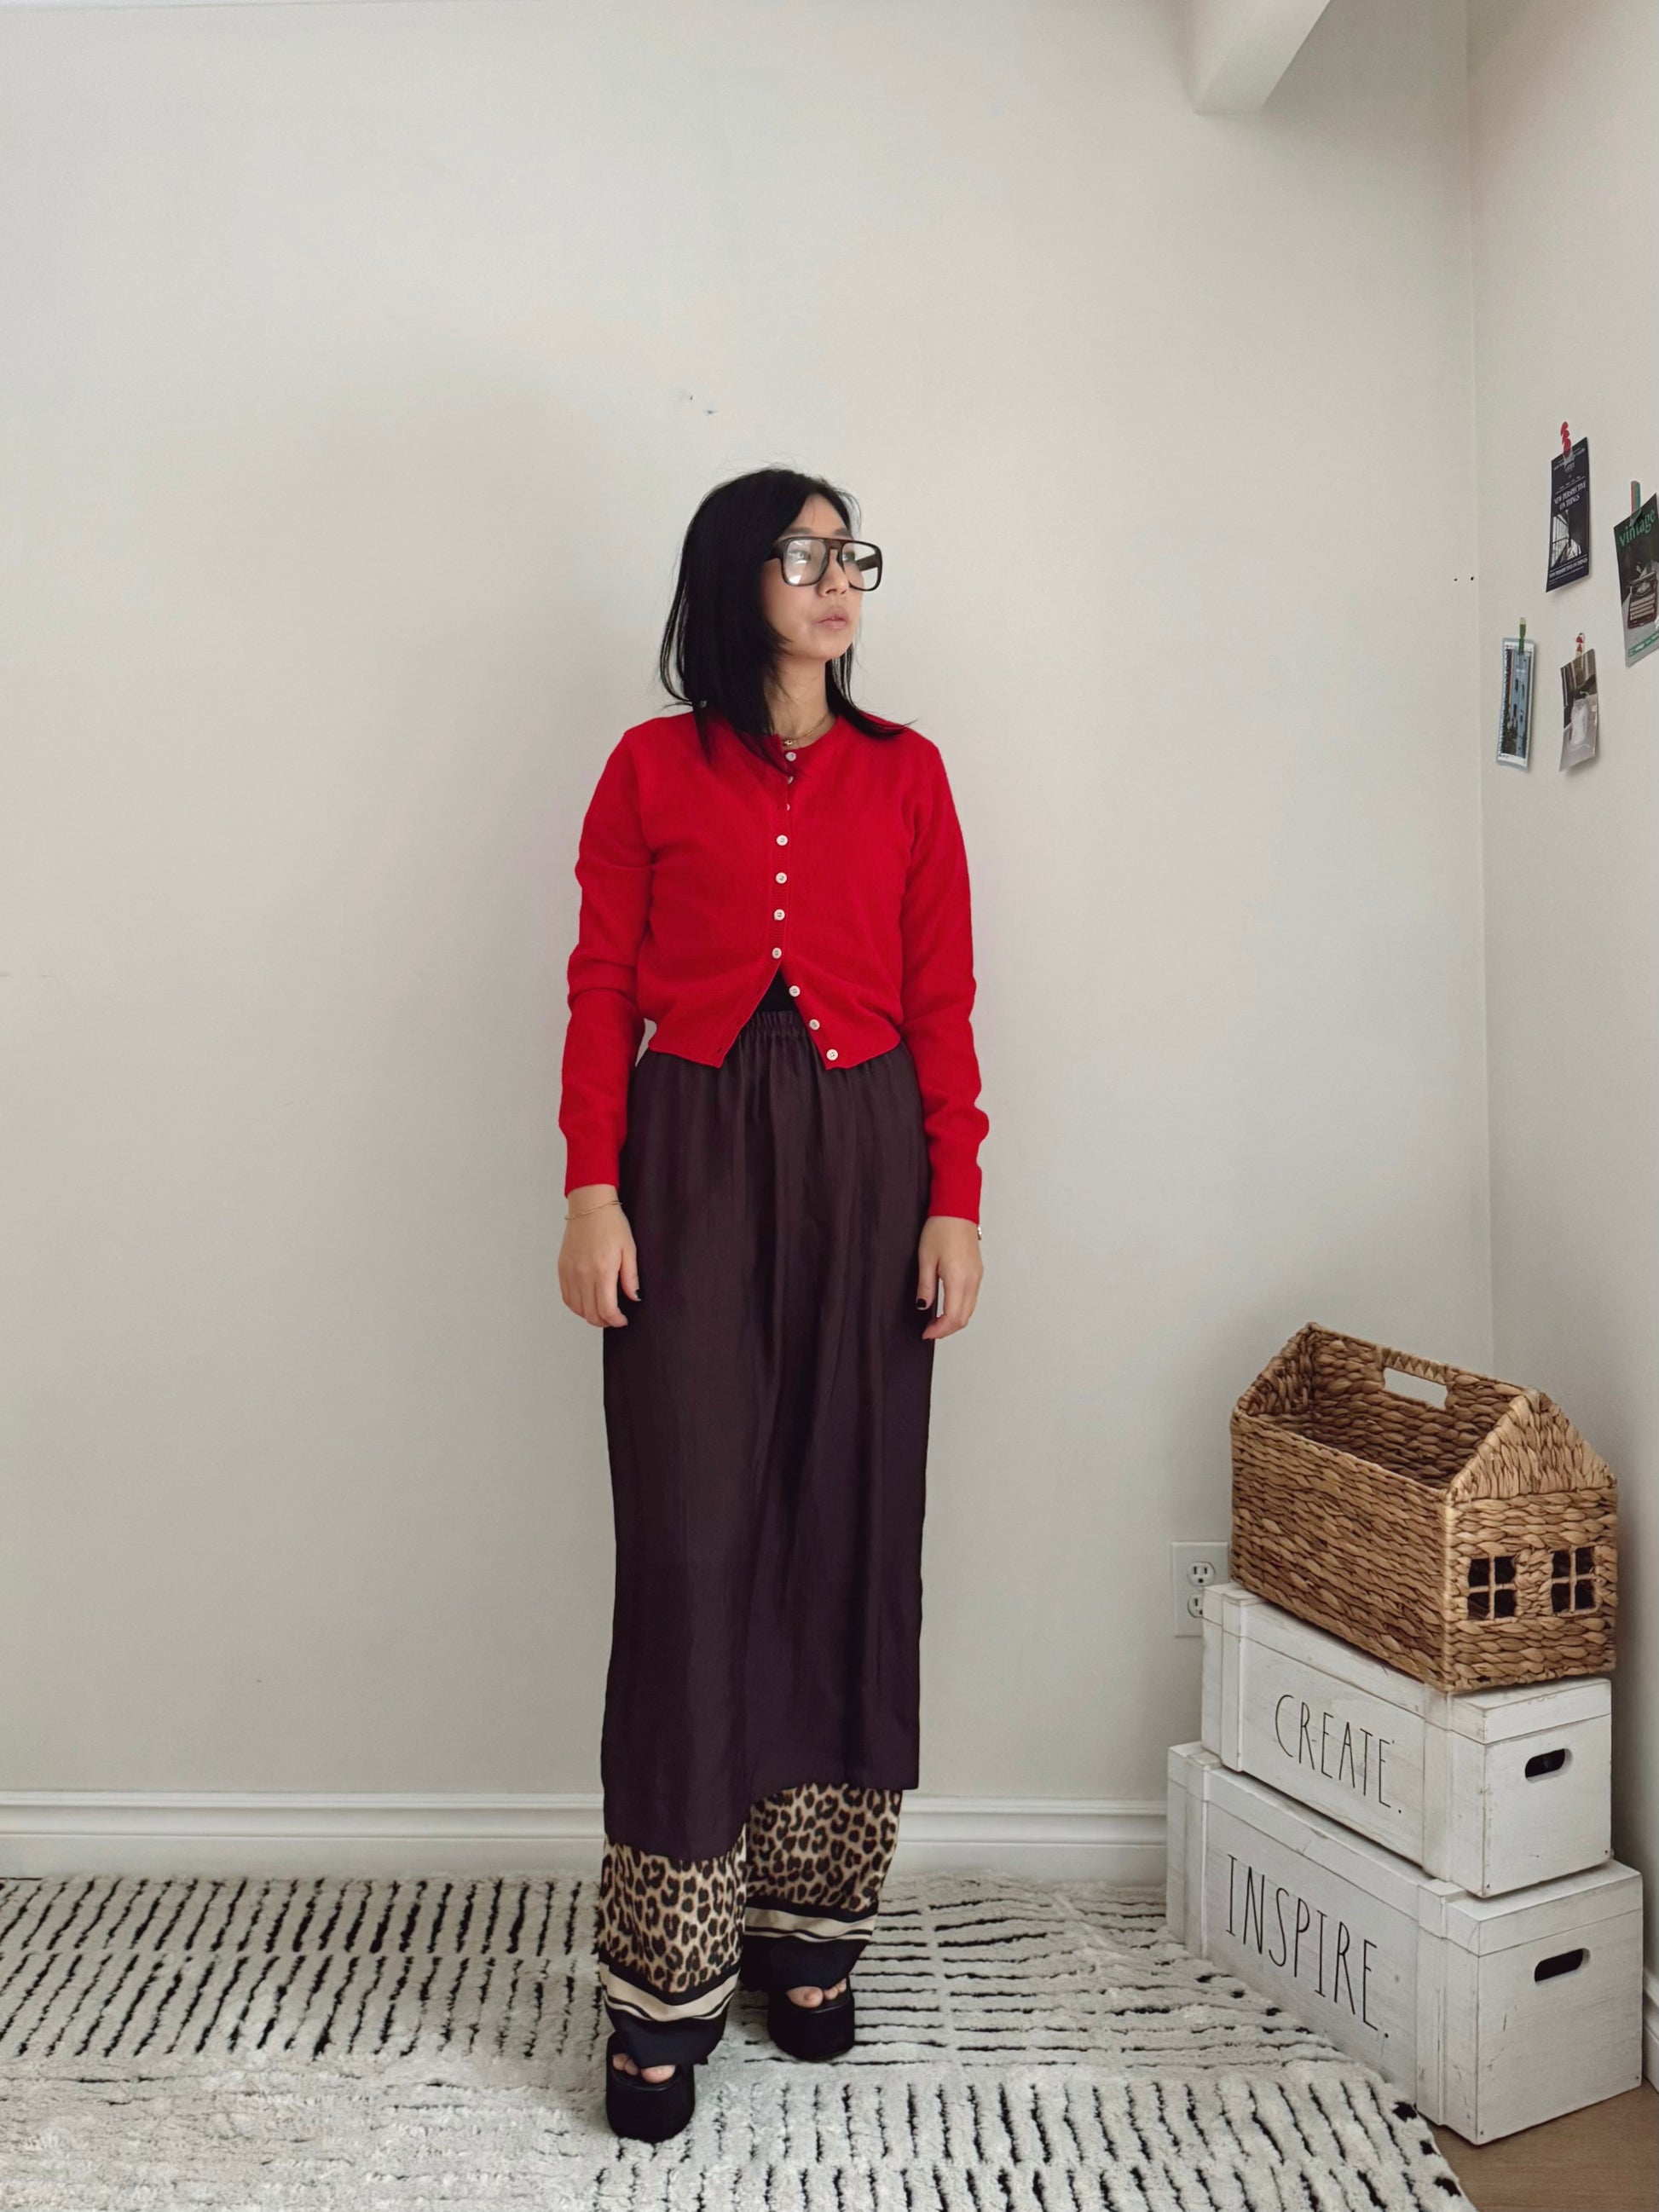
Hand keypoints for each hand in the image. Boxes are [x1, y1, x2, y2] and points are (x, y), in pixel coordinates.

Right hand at [559, 1185, 640, 1327]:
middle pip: (590, 1313)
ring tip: (602, 1311)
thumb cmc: (611, 1224)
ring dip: (590, 1315)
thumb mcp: (629, 1249)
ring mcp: (570, 1272)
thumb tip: (634, 1297)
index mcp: (602, 1271)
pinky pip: (566, 1296)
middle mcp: (583, 1275)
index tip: (622, 1320)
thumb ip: (631, 1277)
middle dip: (604, 1321)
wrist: (590, 1206)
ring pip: (577, 1308)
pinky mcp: (562, 1268)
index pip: (606, 1309)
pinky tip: (586, 1303)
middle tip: (614, 1318)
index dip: (615, 1320)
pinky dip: (576, 1305)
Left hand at [914, 1215, 981, 1339]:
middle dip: (947, 1329)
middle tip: (929, 1330)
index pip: (953, 1316)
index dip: (939, 1330)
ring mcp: (977, 1277)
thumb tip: (923, 1306)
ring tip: (936, 1321)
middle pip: (964, 1317)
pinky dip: (961, 1309)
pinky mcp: (978, 1272)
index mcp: (958, 1279)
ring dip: (954, 1320)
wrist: (957, 1211)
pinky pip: (972, 1298)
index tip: (926, 1333)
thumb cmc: (940, 1229)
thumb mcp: (925, 1258)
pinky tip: (947, 1307)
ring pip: (970, 1309)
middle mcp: (972, 1281)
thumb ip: (926, 1286)